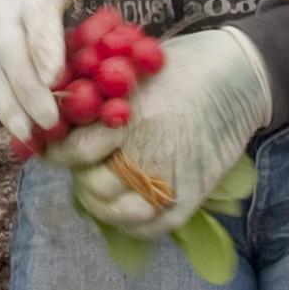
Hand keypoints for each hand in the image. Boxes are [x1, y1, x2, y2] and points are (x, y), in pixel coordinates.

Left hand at [46, 26, 271, 238]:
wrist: (239, 74)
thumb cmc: (180, 64)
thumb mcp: (133, 66)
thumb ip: (100, 92)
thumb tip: (63, 107)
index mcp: (126, 117)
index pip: (75, 151)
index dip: (56, 155)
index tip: (50, 150)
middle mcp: (146, 151)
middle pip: (93, 185)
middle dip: (79, 178)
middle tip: (78, 169)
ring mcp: (171, 175)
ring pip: (119, 211)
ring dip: (101, 206)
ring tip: (98, 193)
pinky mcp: (194, 191)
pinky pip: (156, 225)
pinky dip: (134, 225)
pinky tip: (126, 211)